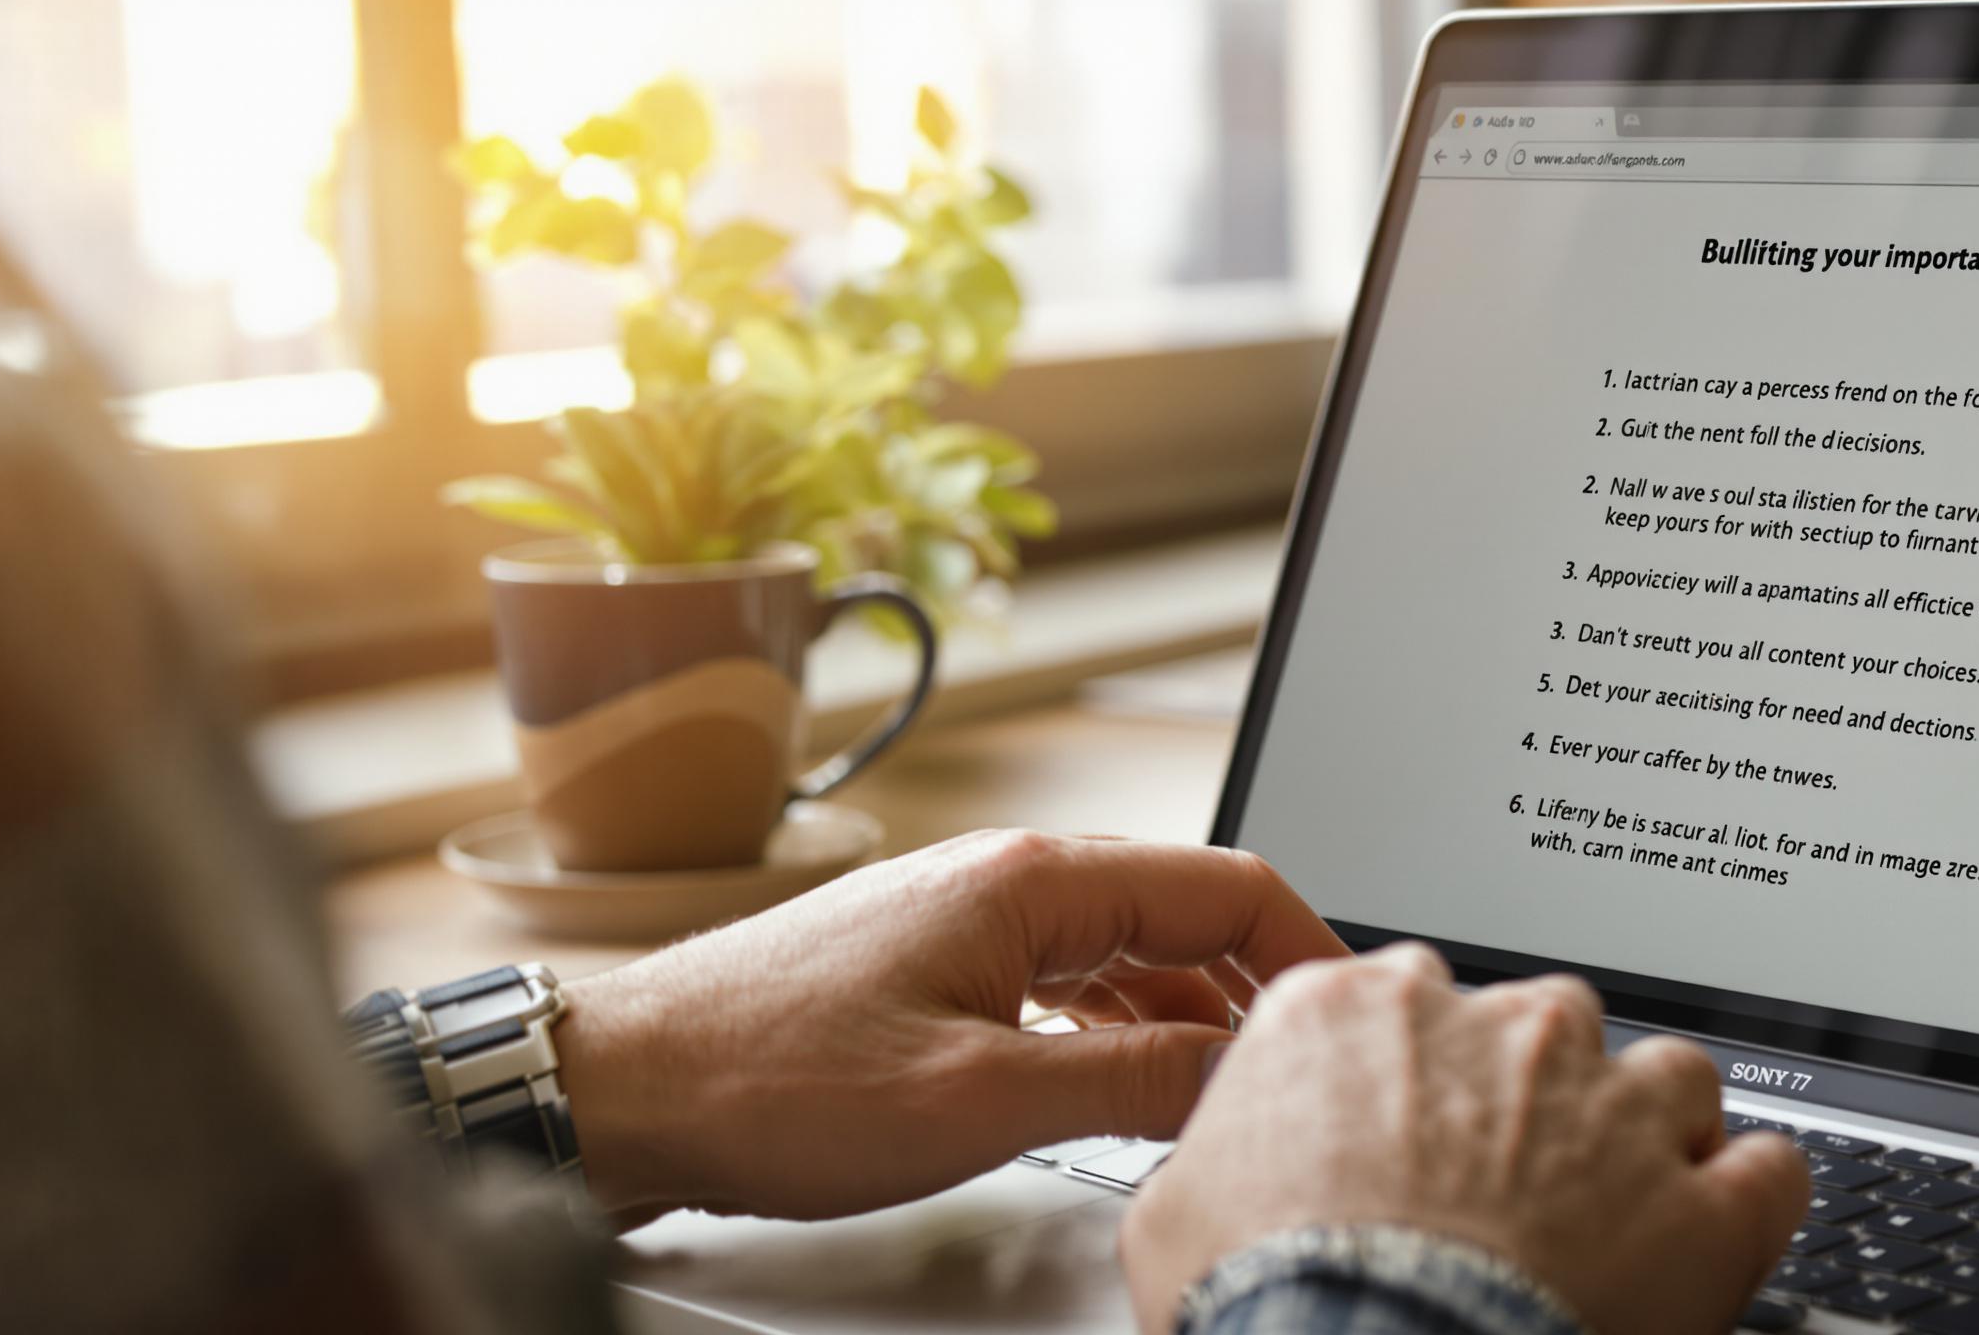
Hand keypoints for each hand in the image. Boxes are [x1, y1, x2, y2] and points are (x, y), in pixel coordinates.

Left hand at [553, 830, 1347, 1224]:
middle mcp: (1003, 878)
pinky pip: (1065, 977)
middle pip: (1184, 909)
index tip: (1355, 1014)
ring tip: (1236, 1086)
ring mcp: (963, 917)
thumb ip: (1129, 1082)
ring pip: (1125, 947)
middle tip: (1312, 1061)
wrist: (623, 1087)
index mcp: (1030, 882)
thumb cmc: (766, 1082)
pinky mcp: (929, 964)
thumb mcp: (979, 1100)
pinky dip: (1120, 1024)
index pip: (1228, 884)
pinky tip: (1129, 1079)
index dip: (1311, 950)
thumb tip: (1241, 1075)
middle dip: (1261, 984)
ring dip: (1192, 1010)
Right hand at [1120, 943, 1808, 1334]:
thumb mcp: (1175, 1214)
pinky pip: (1768, 1170)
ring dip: (1650, 1138)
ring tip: (1620, 1219)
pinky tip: (1720, 1237)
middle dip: (1536, 1104)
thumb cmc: (1263, 1302)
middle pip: (1544, 1031)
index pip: (1409, 1005)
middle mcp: (1496, 1028)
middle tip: (1507, 1196)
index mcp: (1359, 1011)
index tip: (1417, 1132)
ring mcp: (1610, 1104)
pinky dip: (1751, 1201)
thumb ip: (1221, 1153)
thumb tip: (1226, 1171)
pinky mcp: (1701, 1201)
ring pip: (1667, 1078)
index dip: (1420, 1079)